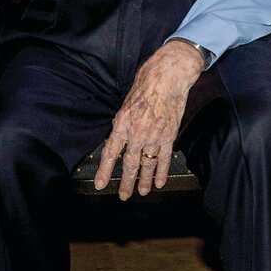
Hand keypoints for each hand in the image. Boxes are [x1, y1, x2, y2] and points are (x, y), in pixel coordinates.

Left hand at [93, 40, 205, 199]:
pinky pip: (164, 158)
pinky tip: (159, 182)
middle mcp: (137, 132)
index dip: (105, 171)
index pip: (111, 153)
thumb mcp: (126, 102)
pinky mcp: (169, 135)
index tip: (100, 184)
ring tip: (140, 192)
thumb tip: (120, 137)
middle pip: (129, 163)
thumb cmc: (147, 83)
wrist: (169, 75)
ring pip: (147, 164)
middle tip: (122, 195)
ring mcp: (154, 135)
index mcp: (122, 123)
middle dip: (125, 182)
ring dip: (143, 180)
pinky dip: (162, 171)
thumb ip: (123, 122)